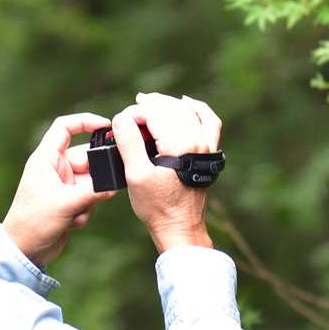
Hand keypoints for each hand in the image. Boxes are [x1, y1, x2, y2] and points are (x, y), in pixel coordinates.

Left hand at [2, 112, 116, 267]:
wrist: (24, 251)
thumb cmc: (33, 222)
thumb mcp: (66, 204)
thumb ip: (93, 191)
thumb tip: (115, 185)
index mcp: (46, 159)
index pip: (64, 128)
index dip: (85, 121)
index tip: (106, 127)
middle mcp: (54, 169)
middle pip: (86, 158)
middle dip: (94, 178)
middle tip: (99, 192)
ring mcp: (62, 185)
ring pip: (91, 181)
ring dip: (89, 199)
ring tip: (75, 214)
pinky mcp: (68, 201)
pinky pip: (88, 198)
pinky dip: (85, 210)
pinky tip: (72, 223)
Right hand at [111, 91, 221, 252]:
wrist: (180, 227)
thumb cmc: (157, 206)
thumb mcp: (135, 175)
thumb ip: (128, 142)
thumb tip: (122, 118)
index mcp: (180, 144)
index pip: (154, 113)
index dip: (133, 114)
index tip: (119, 126)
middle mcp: (198, 140)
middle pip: (171, 108)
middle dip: (148, 106)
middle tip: (129, 112)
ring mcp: (206, 145)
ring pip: (188, 111)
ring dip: (167, 104)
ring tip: (147, 102)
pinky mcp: (209, 152)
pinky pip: (209, 121)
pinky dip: (197, 109)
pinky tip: (186, 103)